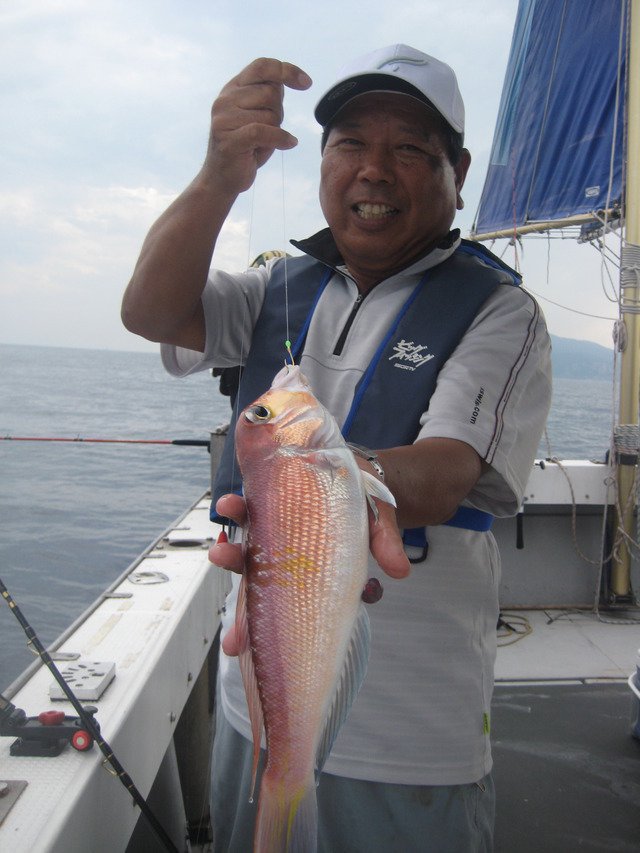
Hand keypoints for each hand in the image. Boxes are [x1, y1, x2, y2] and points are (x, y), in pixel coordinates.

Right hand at [204, 58, 311, 194]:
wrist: (222, 178)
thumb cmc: (245, 147)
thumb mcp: (257, 116)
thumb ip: (266, 97)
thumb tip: (283, 81)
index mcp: (232, 88)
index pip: (262, 66)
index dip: (287, 70)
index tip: (307, 83)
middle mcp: (225, 99)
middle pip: (271, 92)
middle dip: (279, 112)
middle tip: (269, 129)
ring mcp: (224, 119)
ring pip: (270, 114)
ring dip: (276, 130)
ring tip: (262, 143)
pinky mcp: (229, 139)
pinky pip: (265, 131)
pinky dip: (281, 139)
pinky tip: (289, 144)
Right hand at [209, 490, 409, 656]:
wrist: (373, 506)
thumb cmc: (364, 499)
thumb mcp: (375, 510)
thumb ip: (383, 536)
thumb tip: (399, 571)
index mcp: (290, 506)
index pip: (256, 505)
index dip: (239, 506)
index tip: (229, 505)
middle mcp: (279, 536)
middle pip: (247, 547)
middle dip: (229, 554)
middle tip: (220, 555)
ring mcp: (284, 564)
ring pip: (255, 585)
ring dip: (240, 614)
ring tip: (234, 641)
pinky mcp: (295, 582)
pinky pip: (273, 605)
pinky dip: (256, 630)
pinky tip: (245, 650)